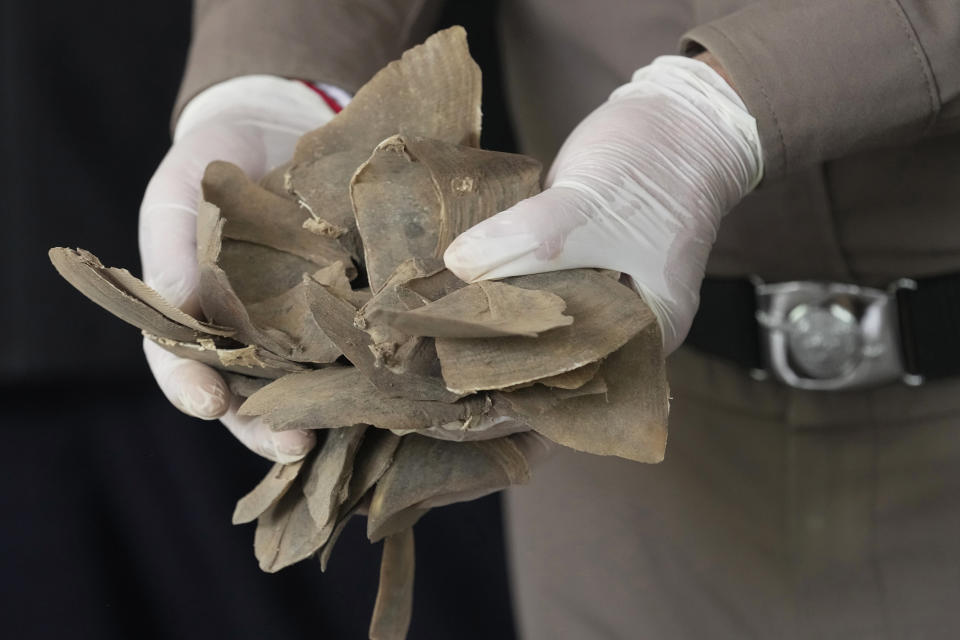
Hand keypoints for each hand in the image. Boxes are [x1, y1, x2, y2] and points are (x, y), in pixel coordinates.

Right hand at [140, 75, 335, 461]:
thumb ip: (170, 250)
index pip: (187, 368)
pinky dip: (373, 362)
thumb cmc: (208, 171)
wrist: (273, 128)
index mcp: (200, 323)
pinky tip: (392, 378)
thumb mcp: (175, 200)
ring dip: (326, 412)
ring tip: (343, 429)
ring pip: (312, 385)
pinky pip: (361, 342)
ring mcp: (304, 329)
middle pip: (255, 399)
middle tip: (292, 445)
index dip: (192, 388)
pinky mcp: (351, 308)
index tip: (208, 403)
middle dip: (270, 428)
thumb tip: (176, 301)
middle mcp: (254, 339)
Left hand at [444, 55, 762, 353]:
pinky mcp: (576, 265)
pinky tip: (462, 286)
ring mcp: (600, 295)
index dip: (518, 385)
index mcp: (646, 336)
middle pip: (553, 357)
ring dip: (497, 318)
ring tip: (441, 324)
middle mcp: (625, 326)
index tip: (461, 376)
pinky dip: (504, 284)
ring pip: (541, 320)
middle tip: (440, 350)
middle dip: (500, 353)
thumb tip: (460, 264)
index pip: (575, 382)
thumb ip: (529, 239)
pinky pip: (533, 285)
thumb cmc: (654, 167)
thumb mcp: (590, 209)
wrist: (678, 114)